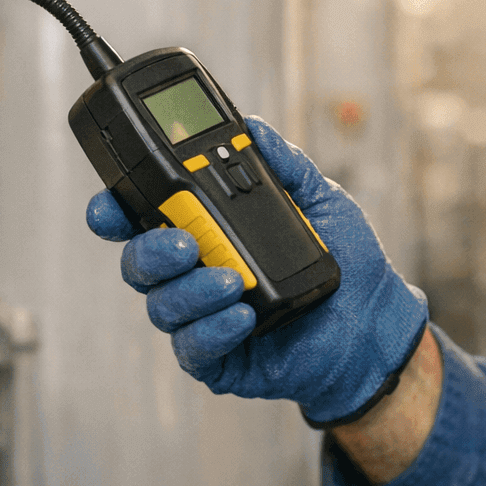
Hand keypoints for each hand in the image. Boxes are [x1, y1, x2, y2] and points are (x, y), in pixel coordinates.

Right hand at [85, 115, 427, 422]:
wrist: (377, 323)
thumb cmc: (346, 261)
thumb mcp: (318, 199)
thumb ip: (283, 163)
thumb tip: (253, 127)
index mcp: (204, 228)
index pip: (141, 216)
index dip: (114, 210)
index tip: (108, 203)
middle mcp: (193, 271)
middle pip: (138, 260)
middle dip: (148, 250)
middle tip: (185, 244)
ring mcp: (202, 315)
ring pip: (161, 305)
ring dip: (190, 291)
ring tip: (233, 281)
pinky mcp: (218, 358)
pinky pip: (193, 347)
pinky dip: (212, 329)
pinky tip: (242, 317)